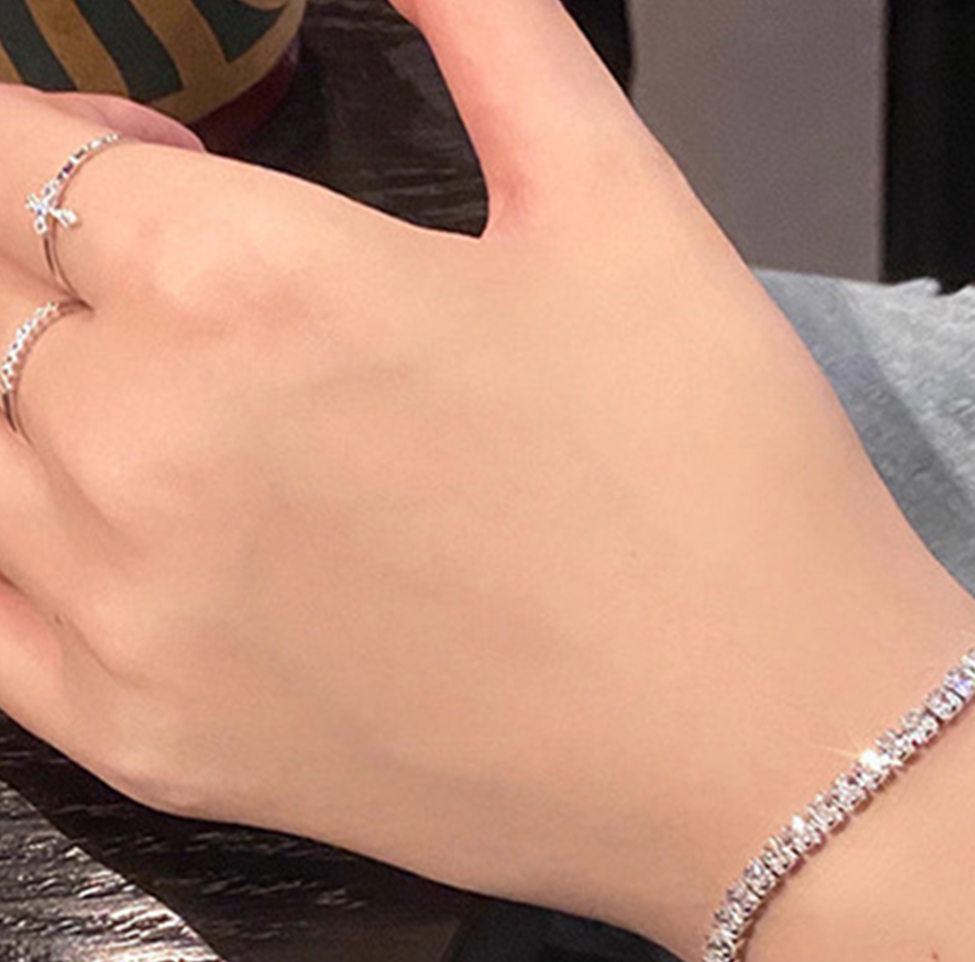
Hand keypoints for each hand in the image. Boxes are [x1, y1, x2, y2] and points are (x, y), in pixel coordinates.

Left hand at [0, 0, 974, 960]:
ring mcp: (129, 618)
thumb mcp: (624, 208)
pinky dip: (9, 558)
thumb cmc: (721, 479)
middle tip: (192, 299)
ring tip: (171, 421)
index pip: (15, 156)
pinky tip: (97, 539)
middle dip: (50, 265)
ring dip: (34, 409)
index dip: (65, 142)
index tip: (154, 171)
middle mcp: (138, 446)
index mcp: (241, 284)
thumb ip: (486, 31)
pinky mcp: (156, 752)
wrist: (777, 754)